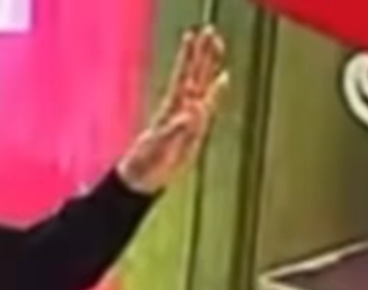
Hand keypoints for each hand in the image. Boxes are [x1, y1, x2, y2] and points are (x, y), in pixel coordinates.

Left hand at [117, 26, 227, 193]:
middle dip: (203, 54)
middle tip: (210, 31)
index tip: (193, 38)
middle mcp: (180, 109)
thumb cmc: (146, 162)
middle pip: (194, 75)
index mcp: (171, 110)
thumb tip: (196, 110)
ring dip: (210, 66)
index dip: (188, 58)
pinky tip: (223, 79)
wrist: (144, 180)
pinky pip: (209, 104)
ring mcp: (188, 118)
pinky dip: (217, 89)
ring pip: (202, 85)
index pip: (182, 77)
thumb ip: (179, 128)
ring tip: (217, 46)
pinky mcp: (195, 128)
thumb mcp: (161, 145)